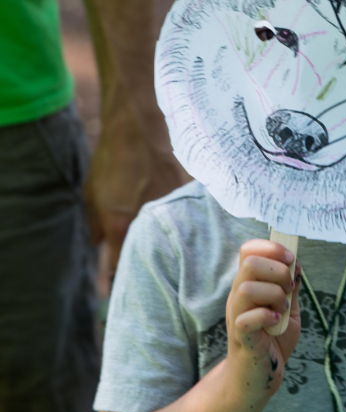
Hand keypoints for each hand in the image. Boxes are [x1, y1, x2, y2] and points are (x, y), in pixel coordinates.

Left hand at [85, 113, 185, 274]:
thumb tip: (99, 244)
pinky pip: (183, 218)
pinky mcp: (187, 197)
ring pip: (171, 238)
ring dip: (166, 240)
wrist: (137, 127)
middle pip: (150, 257)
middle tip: (144, 264)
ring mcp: (171, 211)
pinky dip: (179, 220)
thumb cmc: (112, 157)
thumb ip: (96, 226)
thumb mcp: (93, 193)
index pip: (119, 269)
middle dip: (147, 263)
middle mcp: (148, 224)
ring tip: (163, 238)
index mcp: (120, 227)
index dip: (119, 278)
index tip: (122, 284)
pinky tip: (177, 215)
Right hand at [226, 240, 301, 400]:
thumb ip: (291, 287)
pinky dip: (267, 316)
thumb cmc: (273, 340)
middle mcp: (238, 296)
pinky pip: (247, 319)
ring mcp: (237, 315)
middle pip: (250, 262)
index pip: (249, 249)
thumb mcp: (289, 309)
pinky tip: (276, 323)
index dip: (271, 248)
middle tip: (289, 288)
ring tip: (282, 308)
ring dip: (274, 294)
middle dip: (278, 270)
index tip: (290, 260)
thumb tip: (297, 262)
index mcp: (249, 284)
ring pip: (247, 288)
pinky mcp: (241, 337)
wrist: (261, 375)